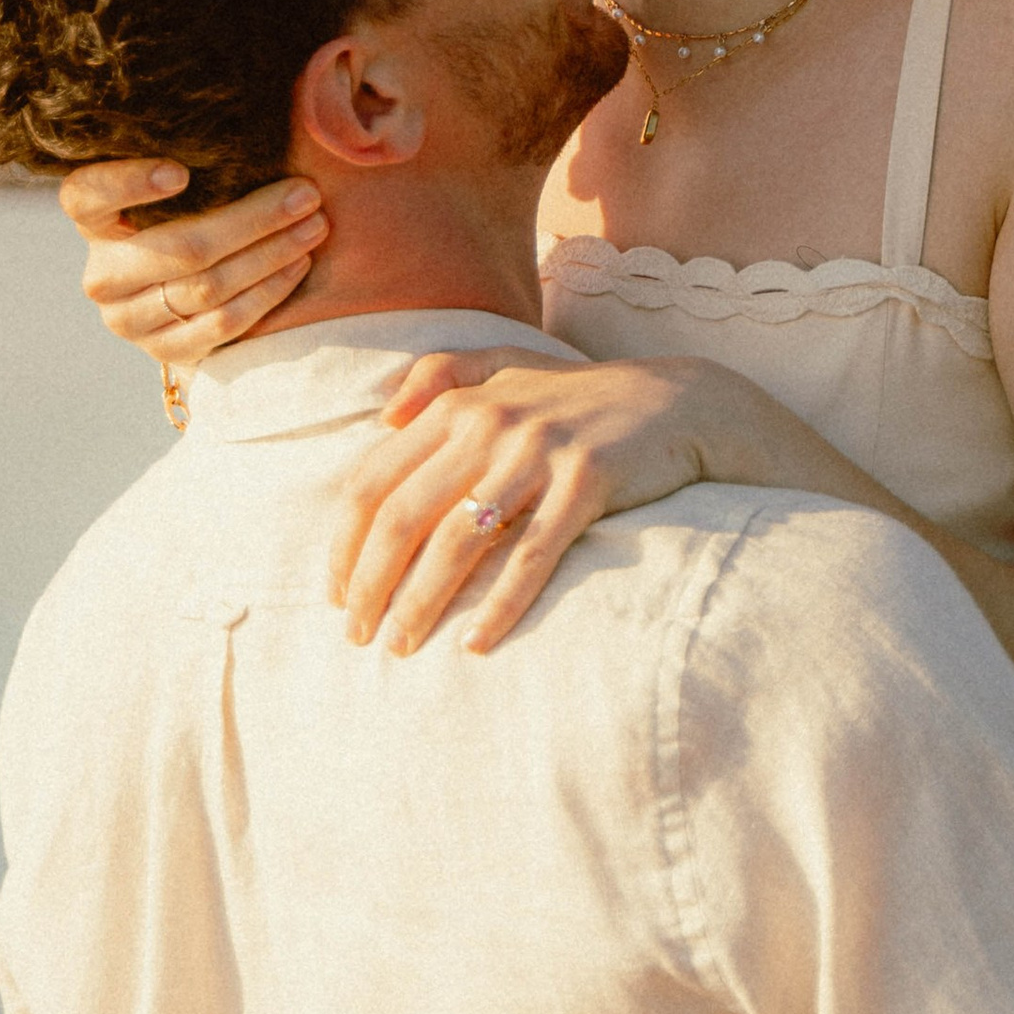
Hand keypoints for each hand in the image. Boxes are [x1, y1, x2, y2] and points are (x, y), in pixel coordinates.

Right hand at [60, 162, 327, 365]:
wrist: (173, 293)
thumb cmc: (182, 212)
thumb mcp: (173, 187)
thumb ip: (193, 158)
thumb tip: (254, 115)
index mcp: (92, 220)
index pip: (89, 196)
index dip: (129, 183)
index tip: (181, 170)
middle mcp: (102, 274)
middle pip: (180, 247)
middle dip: (253, 219)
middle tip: (305, 193)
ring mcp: (129, 319)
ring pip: (207, 287)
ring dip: (271, 254)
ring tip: (313, 225)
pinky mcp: (163, 351)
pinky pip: (222, 324)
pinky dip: (266, 292)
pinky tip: (297, 264)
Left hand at [327, 351, 719, 658]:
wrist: (676, 402)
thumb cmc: (579, 397)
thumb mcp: (508, 367)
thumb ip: (443, 374)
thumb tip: (382, 413)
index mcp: (459, 403)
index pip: (374, 480)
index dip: (346, 544)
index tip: (337, 595)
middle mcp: (490, 422)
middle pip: (404, 516)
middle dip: (371, 584)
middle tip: (358, 636)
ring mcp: (538, 452)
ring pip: (457, 541)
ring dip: (422, 603)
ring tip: (403, 647)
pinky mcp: (587, 481)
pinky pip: (531, 556)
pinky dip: (499, 606)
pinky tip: (476, 645)